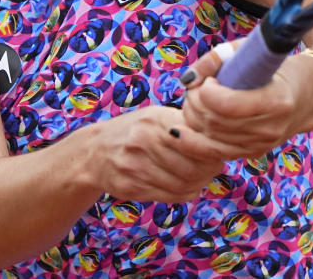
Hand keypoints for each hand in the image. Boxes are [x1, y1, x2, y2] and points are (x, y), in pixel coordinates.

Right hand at [90, 104, 236, 203]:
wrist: (93, 152)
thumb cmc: (133, 130)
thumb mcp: (154, 116)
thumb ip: (182, 122)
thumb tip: (219, 134)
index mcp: (152, 120)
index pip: (194, 139)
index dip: (212, 149)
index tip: (219, 148)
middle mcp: (142, 142)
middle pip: (191, 166)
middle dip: (209, 169)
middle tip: (215, 165)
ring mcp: (135, 167)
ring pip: (183, 184)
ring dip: (200, 182)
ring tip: (202, 175)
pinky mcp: (131, 187)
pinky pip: (170, 196)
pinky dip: (186, 192)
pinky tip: (188, 185)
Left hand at [179, 41, 308, 159]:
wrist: (307, 95)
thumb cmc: (277, 67)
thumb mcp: (252, 52)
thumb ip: (217, 59)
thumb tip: (188, 79)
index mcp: (276, 100)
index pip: (228, 105)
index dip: (207, 92)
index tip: (208, 80)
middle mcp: (270, 129)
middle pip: (216, 123)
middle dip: (194, 104)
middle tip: (194, 88)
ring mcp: (262, 145)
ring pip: (211, 140)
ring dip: (191, 120)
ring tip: (193, 101)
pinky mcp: (252, 153)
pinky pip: (215, 152)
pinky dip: (194, 140)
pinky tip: (182, 129)